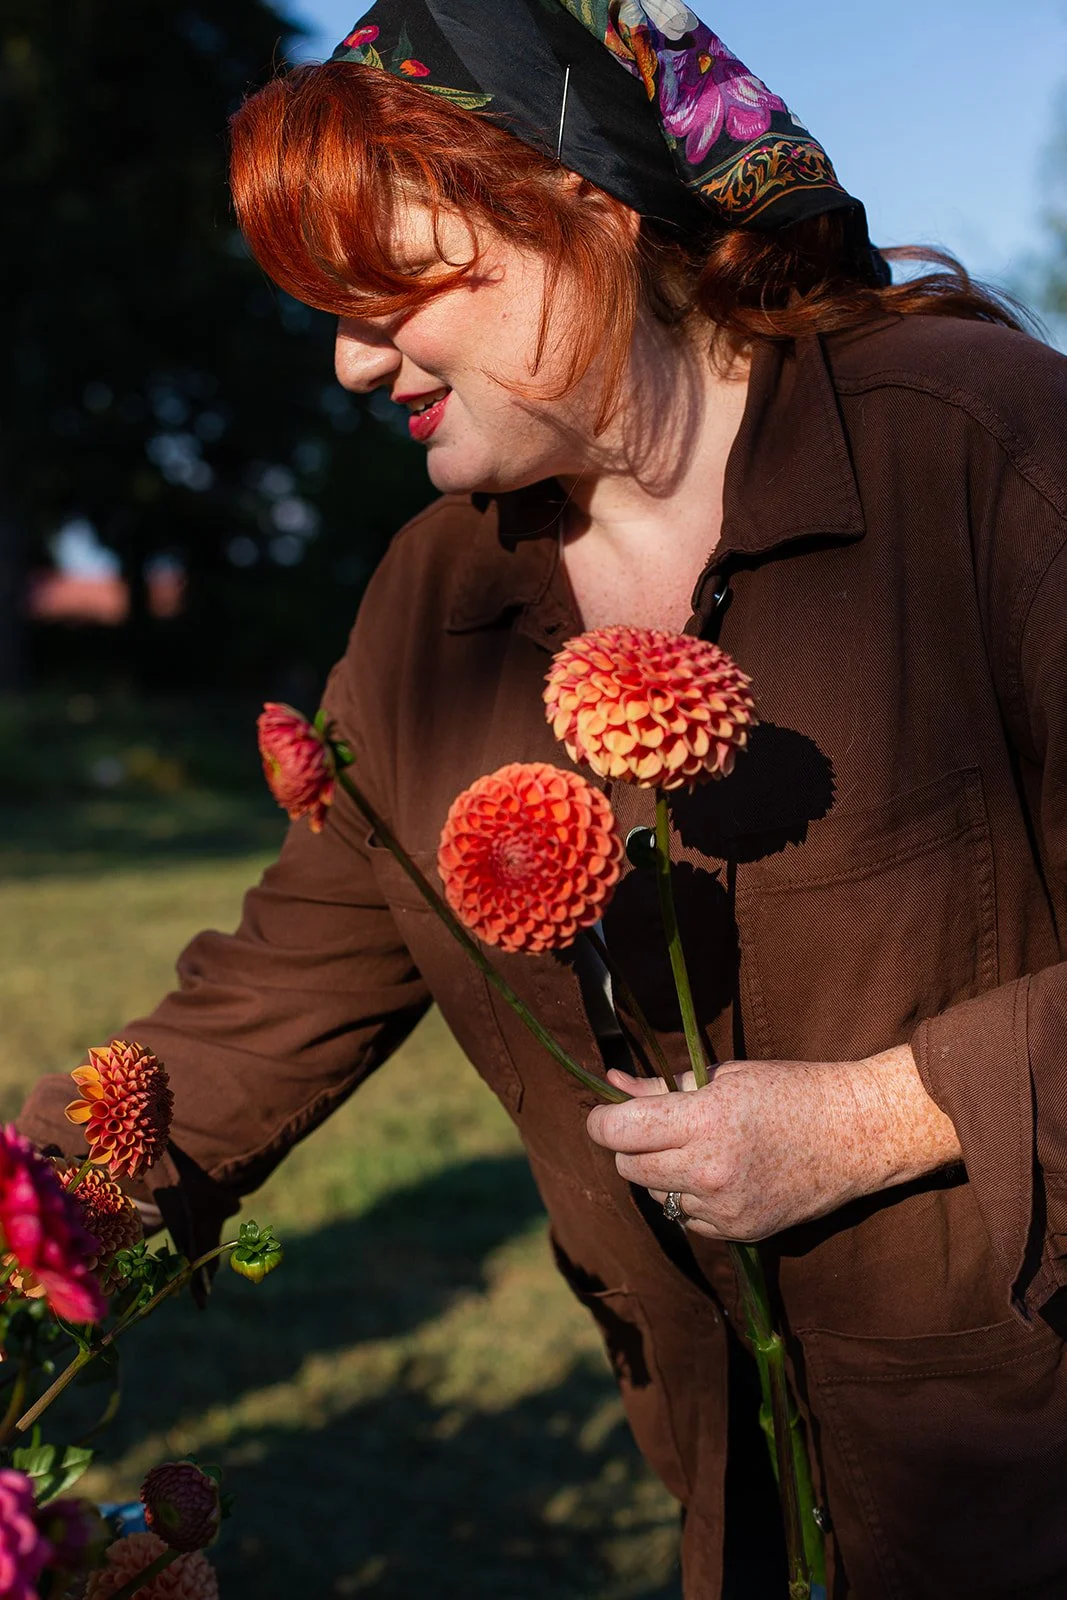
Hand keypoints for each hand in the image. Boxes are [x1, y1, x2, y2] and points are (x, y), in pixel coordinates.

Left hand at [585, 1046, 961, 1240]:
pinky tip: (723, 1174)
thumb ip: (660, 1086)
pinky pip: (687, 1218)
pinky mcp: (740, 1233)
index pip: (617, 1132)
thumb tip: (610, 1083)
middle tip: (656, 1126)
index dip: (601, 1120)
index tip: (605, 1113)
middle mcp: (708, 1172)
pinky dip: (691, 1198)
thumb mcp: (724, 1076)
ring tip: (700, 1148)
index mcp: (704, 1122)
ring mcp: (724, 1209)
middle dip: (631, 1145)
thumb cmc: (790, 1091)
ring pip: (656, 1194)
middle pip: (628, 1167)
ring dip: (662, 1173)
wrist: (857, 1134)